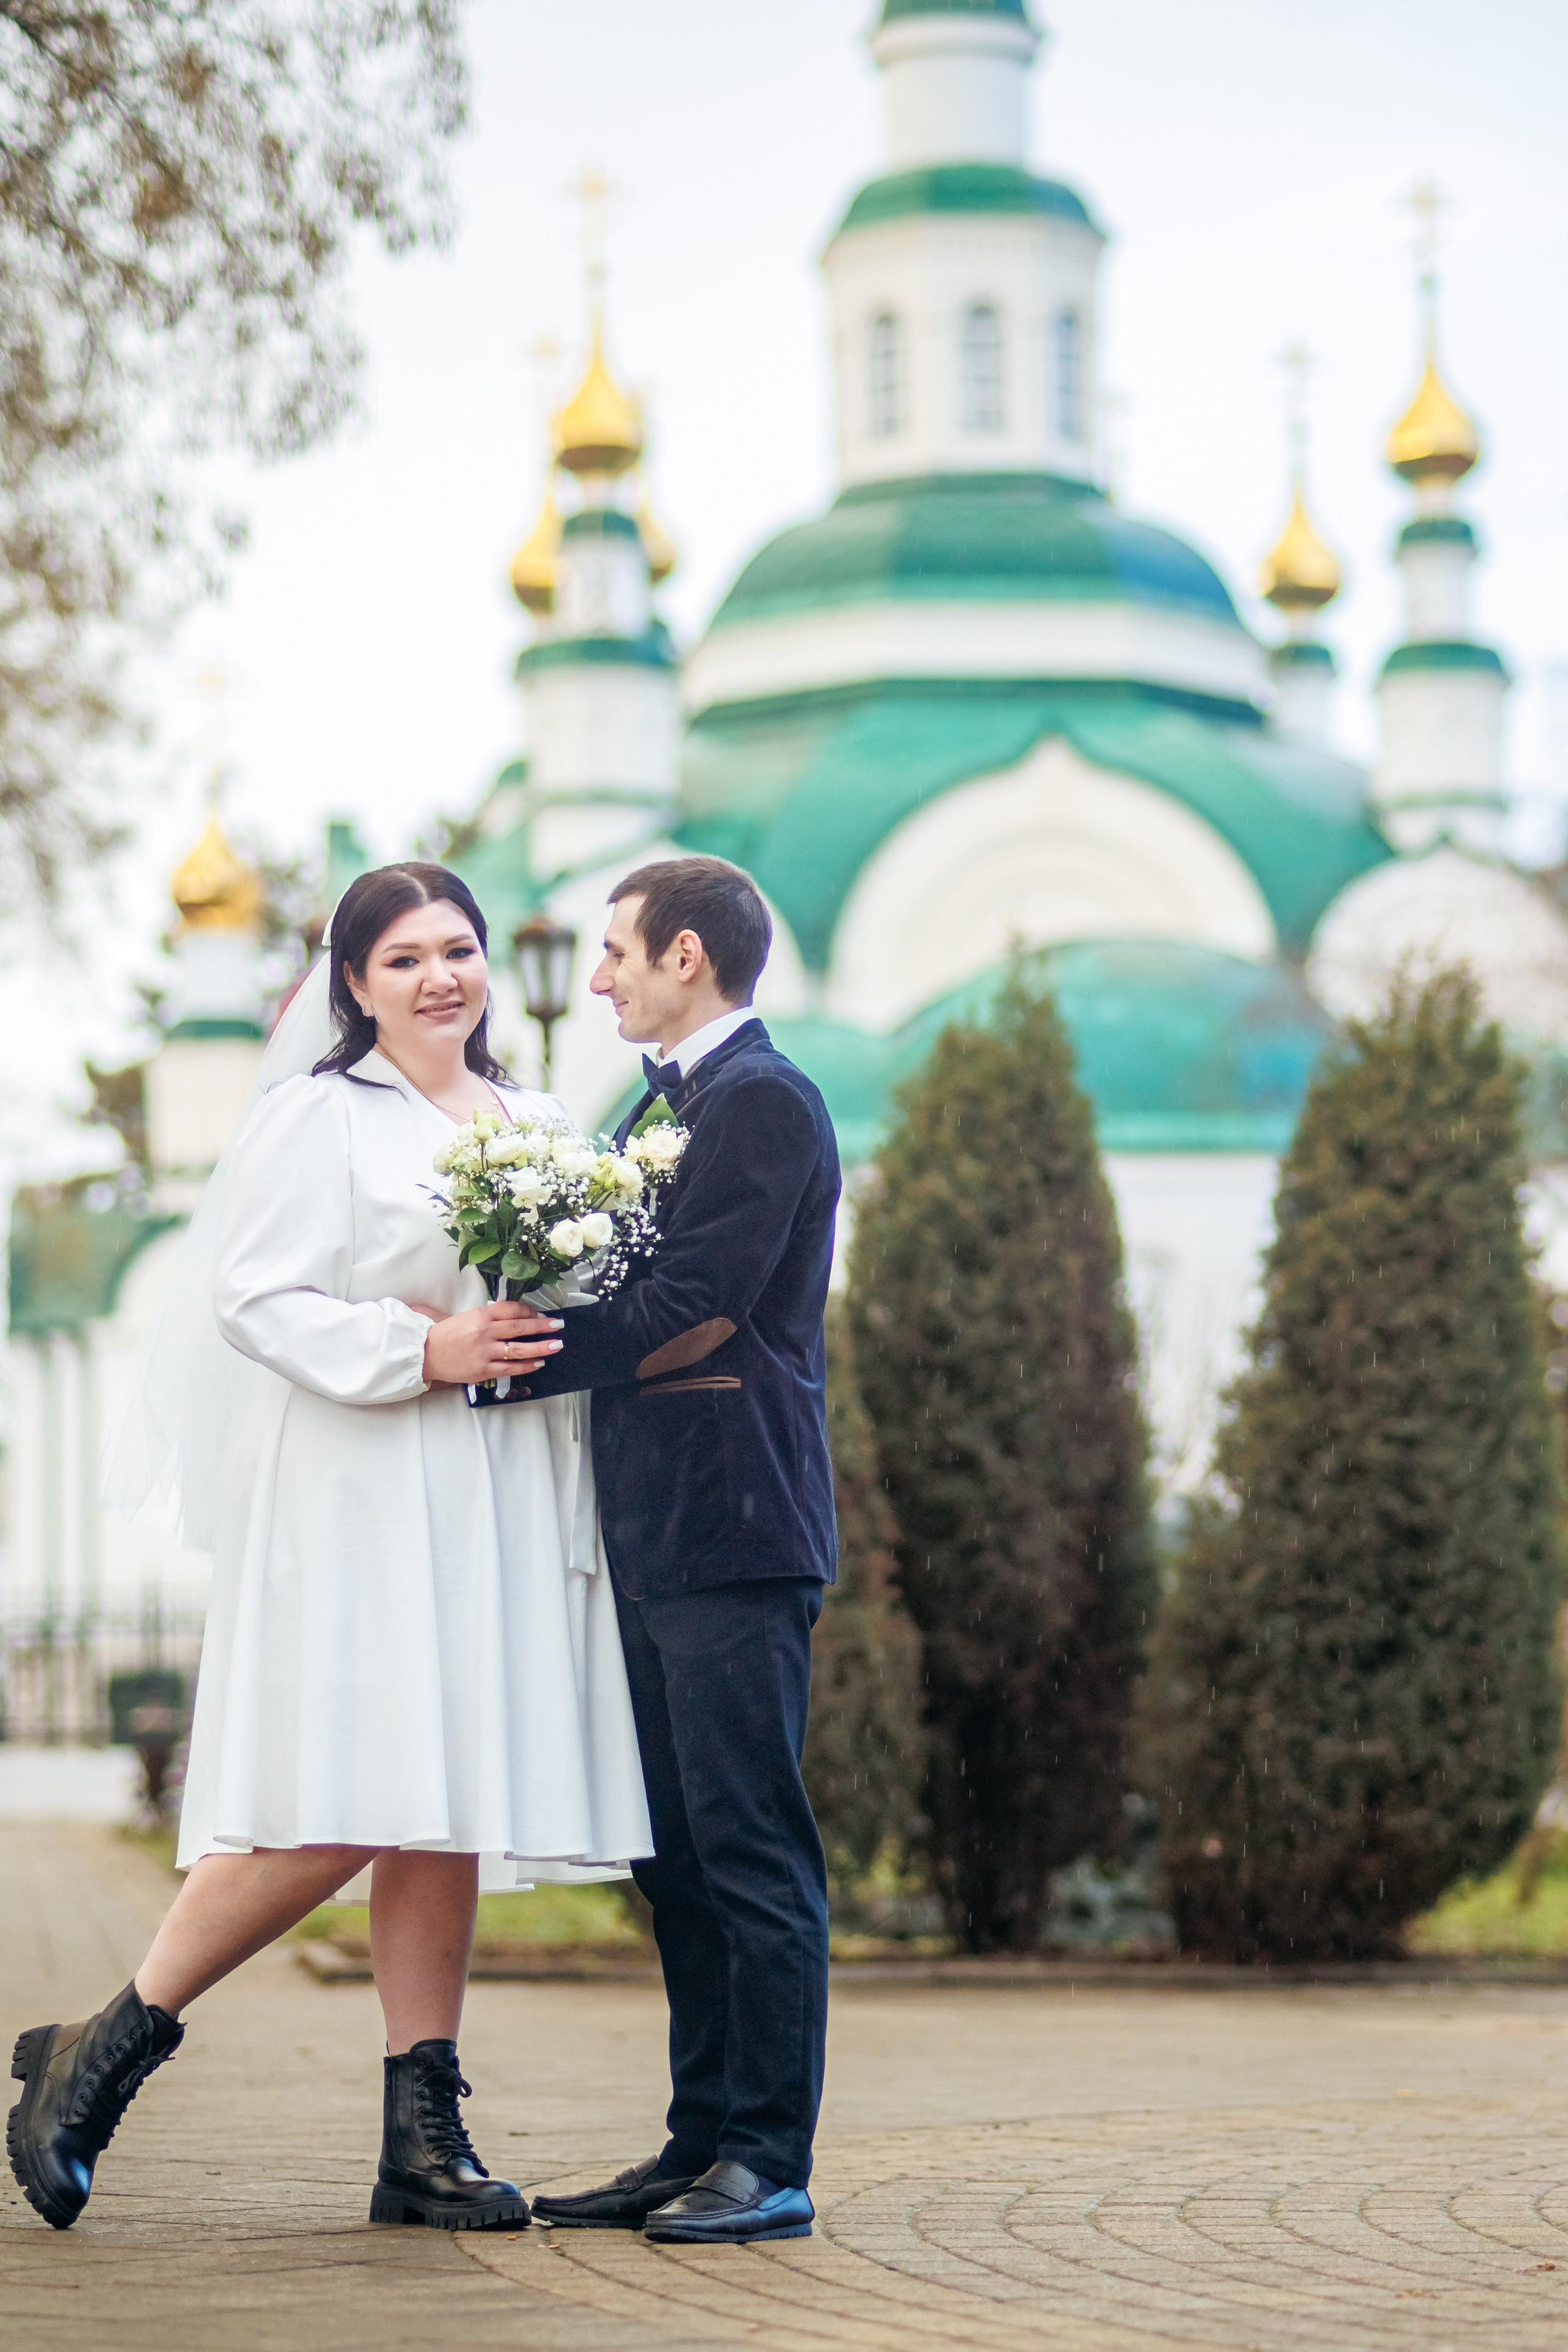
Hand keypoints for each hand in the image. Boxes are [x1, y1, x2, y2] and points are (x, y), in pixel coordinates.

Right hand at [421, 1300, 563, 1387]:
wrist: (427, 1353)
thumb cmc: (449, 1334)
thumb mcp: (469, 1317)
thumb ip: (492, 1316)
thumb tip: (519, 1316)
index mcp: (481, 1315)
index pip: (511, 1309)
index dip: (529, 1311)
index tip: (541, 1314)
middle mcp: (484, 1332)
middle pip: (519, 1327)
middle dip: (542, 1326)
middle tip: (559, 1325)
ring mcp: (484, 1352)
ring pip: (519, 1349)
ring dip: (541, 1347)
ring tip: (556, 1345)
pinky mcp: (482, 1370)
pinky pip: (510, 1368)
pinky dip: (527, 1366)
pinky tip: (539, 1363)